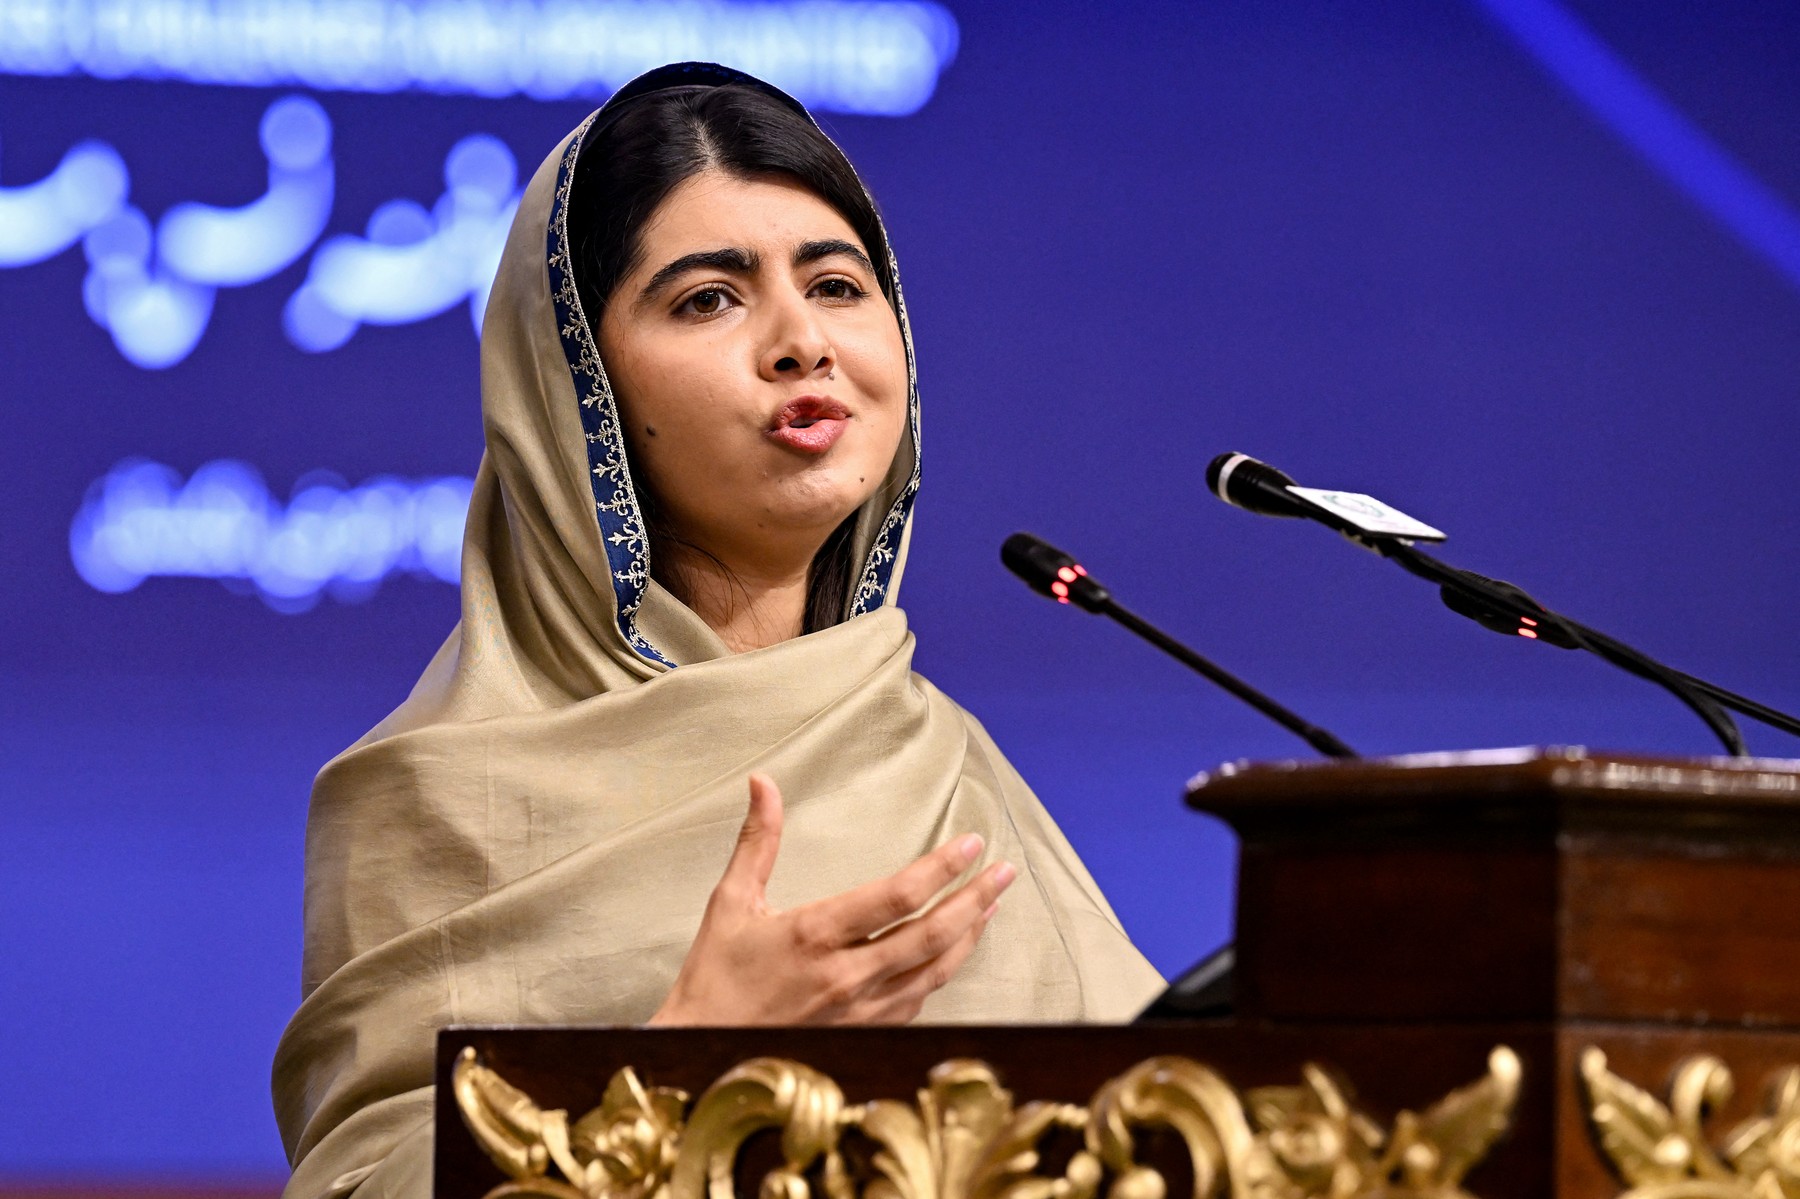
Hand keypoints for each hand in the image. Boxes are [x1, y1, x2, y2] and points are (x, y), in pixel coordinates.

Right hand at [646, 773, 1014, 1024]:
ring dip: (969, 936)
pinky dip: (942, 972)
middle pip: (931, 935)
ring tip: (991, 906)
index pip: (897, 896)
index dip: (942, 868)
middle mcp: (846, 975)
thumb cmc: (714, 976)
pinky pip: (917, 1001)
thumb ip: (758, 840)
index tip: (971, 844)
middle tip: (1006, 872)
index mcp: (815, 935)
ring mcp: (859, 1011)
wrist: (698, 1051)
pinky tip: (953, 952)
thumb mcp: (730, 901)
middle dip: (976, 899)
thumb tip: (764, 783)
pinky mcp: (861, 1034)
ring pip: (933, 972)